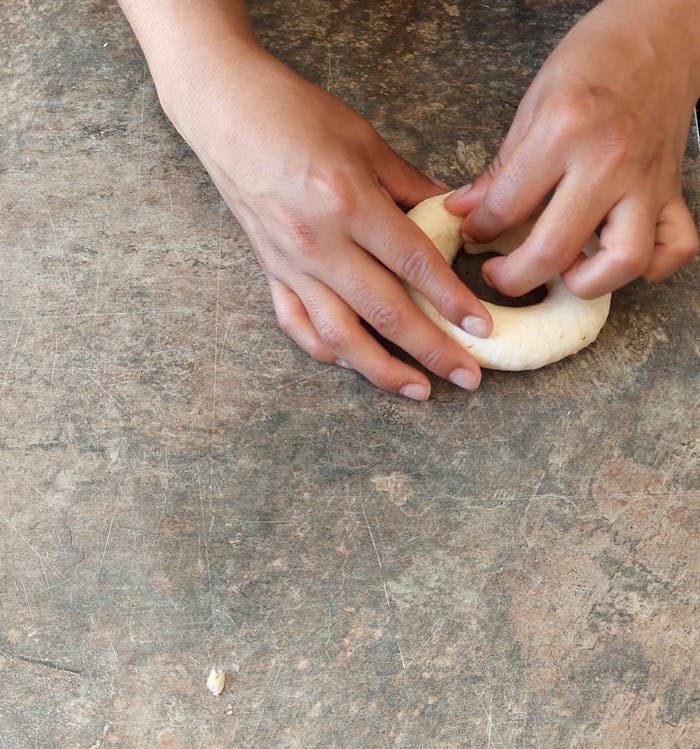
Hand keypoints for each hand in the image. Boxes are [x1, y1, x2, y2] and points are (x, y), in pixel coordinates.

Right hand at [164, 41, 491, 397]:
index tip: (481, 328)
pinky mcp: (270, 274)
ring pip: (342, 337)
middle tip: (467, 376)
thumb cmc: (297, 115)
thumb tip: (454, 220)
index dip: (452, 301)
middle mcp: (320, 243)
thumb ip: (411, 188)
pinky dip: (329, 353)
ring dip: (384, 371)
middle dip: (432, 350)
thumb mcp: (365, 141)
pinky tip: (357, 366)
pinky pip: (299, 327)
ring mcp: (292, 265)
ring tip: (419, 389)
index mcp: (349, 202)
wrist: (226, 111)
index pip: (414, 264)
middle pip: (386, 313)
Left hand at [446, 0, 699, 298]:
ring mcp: (646, 181)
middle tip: (502, 273)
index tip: (474, 233)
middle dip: (515, 277)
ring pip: (622, 263)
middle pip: (554, 250)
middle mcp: (608, 161)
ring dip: (587, 282)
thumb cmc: (598, 58)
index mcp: (564, 130)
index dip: (478, 229)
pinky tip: (617, 255)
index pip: (506, 207)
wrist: (662, 30)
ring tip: (565, 270)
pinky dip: (650, 266)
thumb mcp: (535, 101)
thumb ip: (501, 167)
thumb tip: (465, 211)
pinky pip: (674, 249)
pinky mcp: (674, 191)